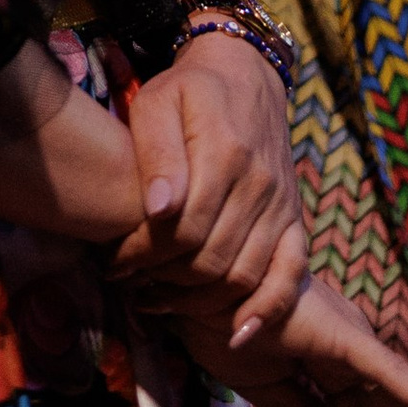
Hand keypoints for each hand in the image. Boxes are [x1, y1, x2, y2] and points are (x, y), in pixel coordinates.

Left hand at [110, 31, 305, 342]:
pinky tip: (238, 333)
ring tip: (160, 300)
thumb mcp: (158, 102)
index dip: (144, 256)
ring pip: (244, 276)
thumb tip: (158, 209)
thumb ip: (157, 153)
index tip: (113, 261)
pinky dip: (268, 309)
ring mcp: (281, 204)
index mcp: (224, 153)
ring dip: (200, 301)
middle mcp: (259, 185)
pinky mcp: (293, 218)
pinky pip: (291, 274)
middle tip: (130, 285)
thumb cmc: (188, 89)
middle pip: (211, 261)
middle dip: (164, 282)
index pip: (183, 230)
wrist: (245, 73)